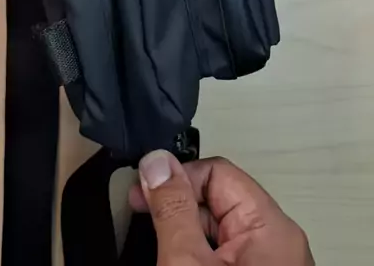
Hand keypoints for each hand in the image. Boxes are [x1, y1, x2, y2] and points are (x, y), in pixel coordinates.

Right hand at [130, 151, 314, 265]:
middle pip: (214, 201)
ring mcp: (266, 265)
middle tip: (142, 220)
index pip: (216, 172)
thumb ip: (173, 209)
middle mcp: (275, 243)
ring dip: (182, 234)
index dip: (176, 176)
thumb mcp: (189, 263)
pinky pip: (220, 255)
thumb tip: (157, 161)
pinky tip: (173, 263)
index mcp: (270, 227)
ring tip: (155, 248)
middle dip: (175, 207)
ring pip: (214, 232)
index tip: (143, 189)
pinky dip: (194, 255)